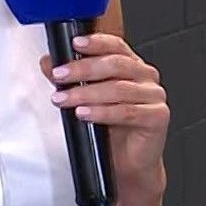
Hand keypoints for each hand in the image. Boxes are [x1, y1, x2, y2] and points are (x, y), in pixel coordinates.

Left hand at [42, 32, 168, 197]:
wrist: (128, 163)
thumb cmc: (112, 130)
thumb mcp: (86, 99)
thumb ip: (70, 79)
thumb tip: (48, 62)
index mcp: (132, 66)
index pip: (115, 45)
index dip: (95, 42)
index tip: (74, 44)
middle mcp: (146, 77)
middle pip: (115, 65)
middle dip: (83, 69)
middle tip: (60, 75)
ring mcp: (154, 96)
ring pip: (118, 89)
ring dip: (86, 93)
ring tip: (65, 99)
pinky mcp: (157, 117)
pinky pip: (127, 112)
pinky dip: (102, 112)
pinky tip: (84, 113)